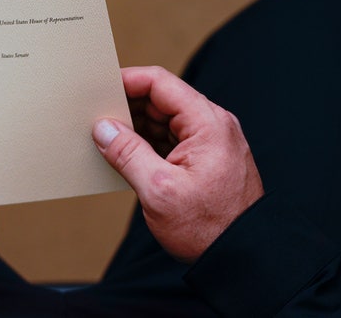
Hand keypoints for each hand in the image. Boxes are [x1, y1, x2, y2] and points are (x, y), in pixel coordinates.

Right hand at [93, 66, 263, 262]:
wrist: (244, 259)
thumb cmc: (209, 228)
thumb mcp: (159, 190)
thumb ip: (128, 153)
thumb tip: (103, 128)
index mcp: (207, 123)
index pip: (160, 83)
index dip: (127, 80)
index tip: (100, 88)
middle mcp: (213, 125)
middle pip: (162, 99)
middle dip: (128, 106)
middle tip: (96, 117)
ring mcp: (212, 142)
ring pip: (165, 120)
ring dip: (137, 127)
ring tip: (107, 140)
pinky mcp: (207, 159)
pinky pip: (172, 139)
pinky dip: (149, 143)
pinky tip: (127, 156)